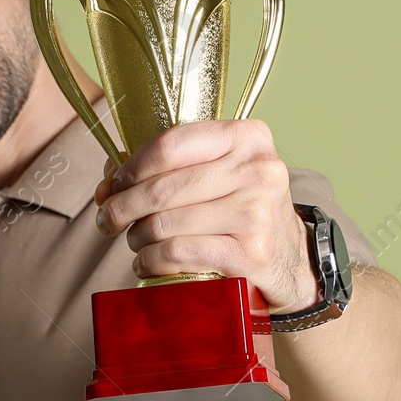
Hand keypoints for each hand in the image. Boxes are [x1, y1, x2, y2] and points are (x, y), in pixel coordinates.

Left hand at [92, 119, 316, 312]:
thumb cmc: (243, 211)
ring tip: (134, 242)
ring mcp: (256, 213)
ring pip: (164, 222)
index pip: (171, 144)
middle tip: (108, 220)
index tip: (113, 185)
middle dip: (123, 206)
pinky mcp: (250, 254)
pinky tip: (147, 263)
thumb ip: (171, 166)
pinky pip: (178, 252)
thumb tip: (109, 179)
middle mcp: (258, 170)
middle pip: (162, 187)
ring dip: (136, 237)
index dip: (131, 166)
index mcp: (247, 137)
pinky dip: (151, 261)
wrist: (292, 261)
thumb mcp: (221, 174)